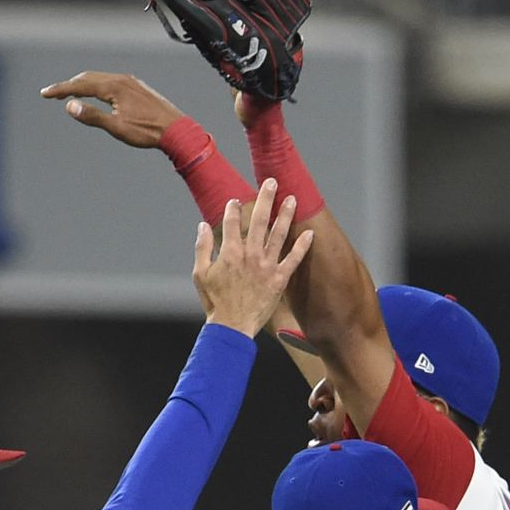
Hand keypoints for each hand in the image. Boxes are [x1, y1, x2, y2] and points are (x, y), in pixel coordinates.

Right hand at [39, 71, 181, 146]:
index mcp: (114, 87)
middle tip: (53, 93)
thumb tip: (70, 106)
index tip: (45, 93)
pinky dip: (97, 85)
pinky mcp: (137, 87)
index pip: (80, 85)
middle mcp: (121, 79)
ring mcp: (130, 82)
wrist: (176, 130)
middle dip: (69, 85)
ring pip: (100, 78)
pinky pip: (110, 81)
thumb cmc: (148, 131)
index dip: (60, 89)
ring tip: (70, 92)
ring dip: (82, 84)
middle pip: (88, 78)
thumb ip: (92, 116)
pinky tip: (97, 93)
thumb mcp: (117, 127)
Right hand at [193, 178, 313, 334]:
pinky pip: (293, 260)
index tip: (236, 200)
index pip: (232, 222)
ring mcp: (266, 266)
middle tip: (272, 182)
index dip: (233, 208)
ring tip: (292, 199)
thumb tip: (201, 226)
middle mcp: (250, 254)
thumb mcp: (200, 274)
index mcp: (230, 251)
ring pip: (278, 234)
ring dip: (285, 214)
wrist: (232, 327)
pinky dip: (302, 246)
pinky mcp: (279, 279)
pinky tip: (310, 233)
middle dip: (266, 198)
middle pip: (259, 220)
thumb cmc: (215, 302)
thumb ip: (202, 248)